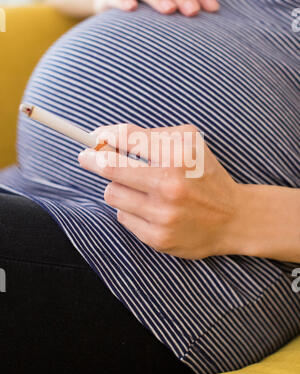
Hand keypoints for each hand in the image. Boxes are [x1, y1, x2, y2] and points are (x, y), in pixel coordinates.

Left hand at [78, 124, 240, 259]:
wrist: (233, 218)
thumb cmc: (207, 176)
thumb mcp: (191, 143)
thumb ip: (155, 135)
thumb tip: (112, 137)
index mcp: (179, 157)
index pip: (128, 139)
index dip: (104, 136)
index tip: (94, 137)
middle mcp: (169, 186)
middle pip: (109, 168)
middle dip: (94, 159)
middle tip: (87, 157)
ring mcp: (162, 215)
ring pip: (112, 194)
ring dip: (118, 187)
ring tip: (136, 187)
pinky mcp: (158, 238)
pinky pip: (123, 217)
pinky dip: (130, 209)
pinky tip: (148, 208)